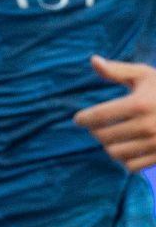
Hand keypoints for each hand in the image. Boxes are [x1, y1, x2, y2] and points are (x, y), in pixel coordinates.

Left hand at [75, 56, 155, 172]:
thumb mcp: (144, 75)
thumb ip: (117, 70)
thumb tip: (93, 60)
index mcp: (140, 104)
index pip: (99, 116)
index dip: (84, 119)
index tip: (79, 119)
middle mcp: (148, 126)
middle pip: (104, 136)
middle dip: (96, 131)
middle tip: (97, 127)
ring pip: (115, 153)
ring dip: (109, 146)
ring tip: (111, 137)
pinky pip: (131, 166)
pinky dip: (125, 159)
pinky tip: (127, 148)